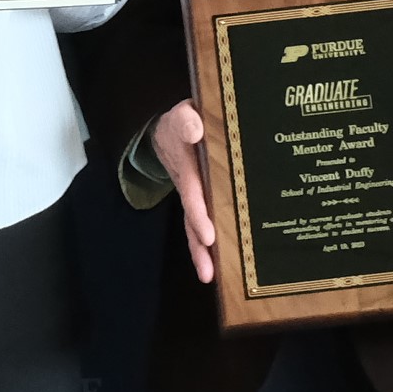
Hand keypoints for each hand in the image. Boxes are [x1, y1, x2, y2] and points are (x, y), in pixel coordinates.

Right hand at [151, 100, 215, 282]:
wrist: (170, 130)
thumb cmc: (185, 121)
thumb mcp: (183, 113)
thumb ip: (187, 120)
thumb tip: (195, 129)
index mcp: (188, 168)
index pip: (193, 194)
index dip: (200, 214)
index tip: (208, 235)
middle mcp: (189, 188)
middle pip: (192, 222)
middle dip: (199, 247)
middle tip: (208, 271)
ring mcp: (194, 197)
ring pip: (196, 228)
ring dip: (202, 253)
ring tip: (210, 278)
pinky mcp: (202, 201)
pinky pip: (204, 224)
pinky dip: (210, 245)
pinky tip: (221, 266)